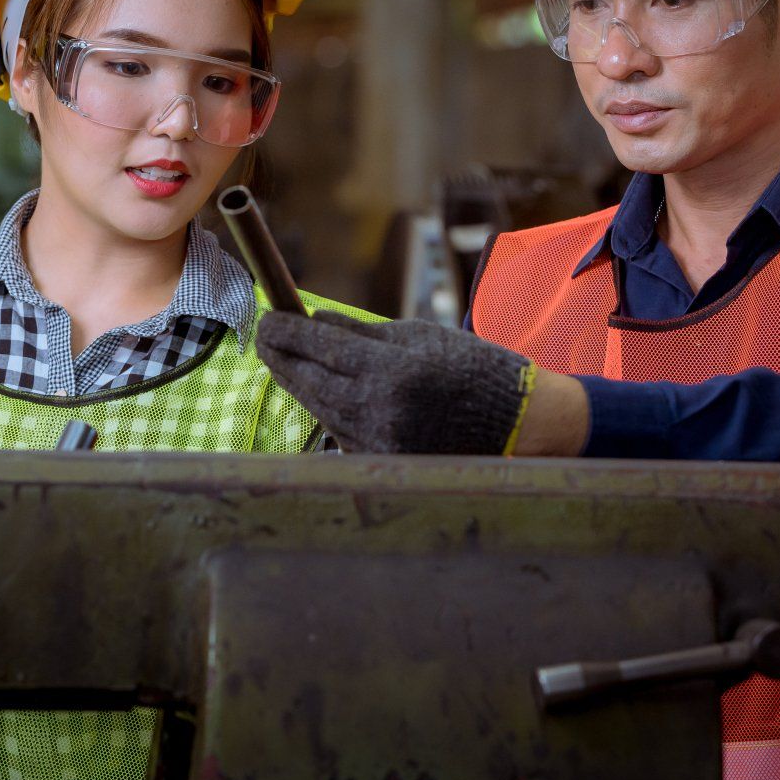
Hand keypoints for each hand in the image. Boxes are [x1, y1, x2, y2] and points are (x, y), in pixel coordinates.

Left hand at [257, 311, 569, 454]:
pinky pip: (339, 430)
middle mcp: (381, 409)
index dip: (286, 332)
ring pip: (319, 407)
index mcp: (394, 369)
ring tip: (284, 361)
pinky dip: (326, 408)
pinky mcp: (381, 462)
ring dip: (298, 382)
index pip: (321, 347)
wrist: (514, 425)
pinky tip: (321, 392)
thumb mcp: (419, 336)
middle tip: (265, 337)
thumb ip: (361, 332)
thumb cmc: (471, 368)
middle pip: (309, 381)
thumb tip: (312, 320)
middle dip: (281, 357)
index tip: (267, 318)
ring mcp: (379, 441)